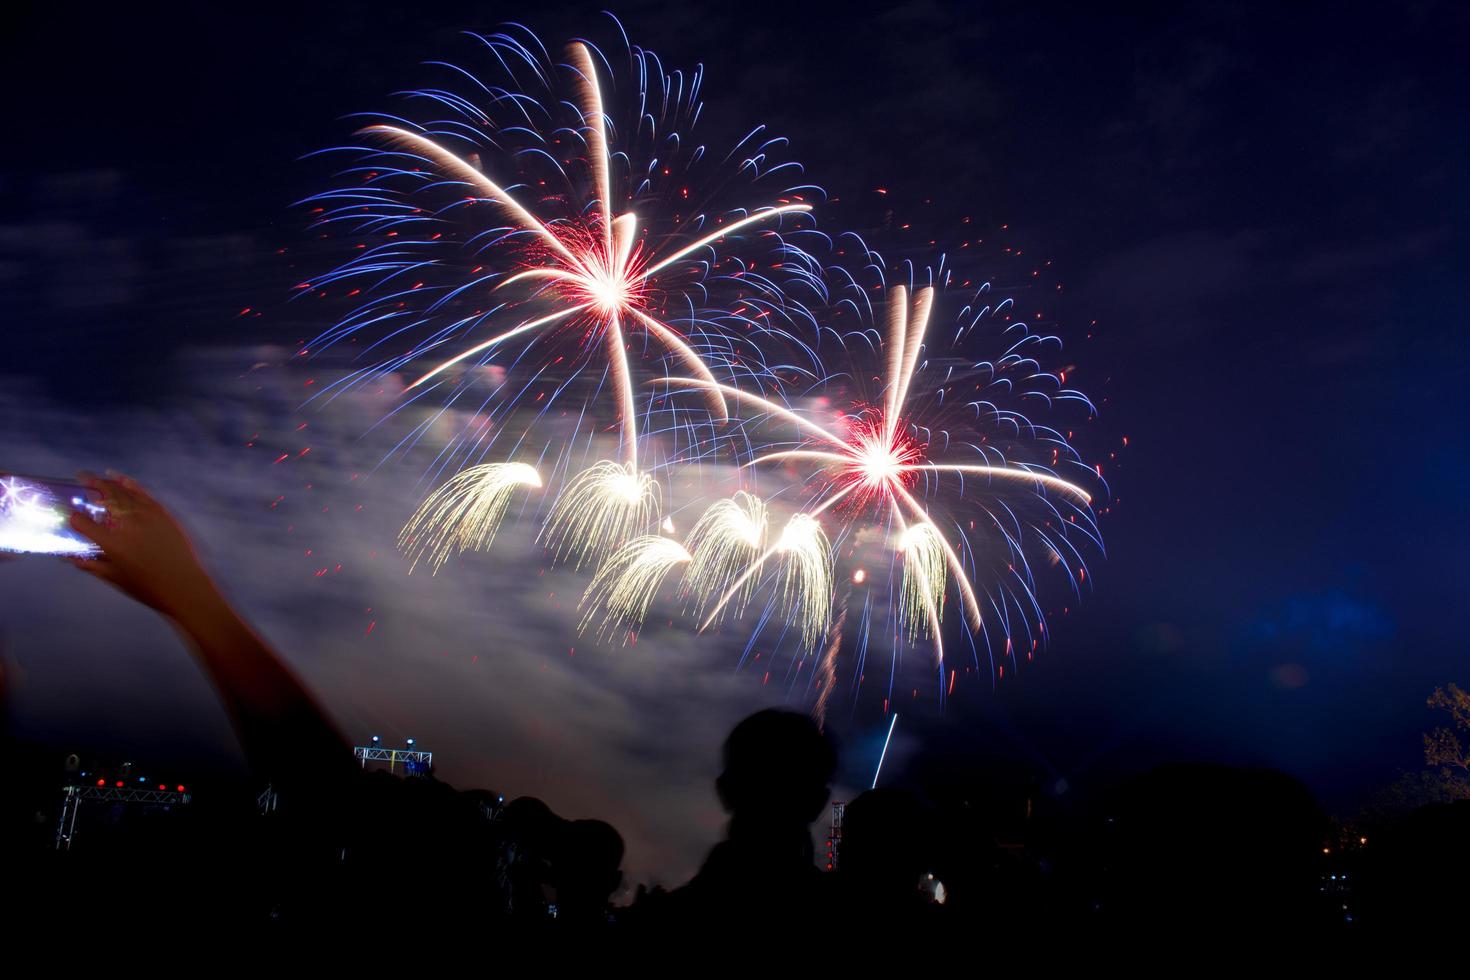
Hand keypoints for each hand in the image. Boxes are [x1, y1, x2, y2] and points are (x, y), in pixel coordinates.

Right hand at [67, 472, 218, 618]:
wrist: (184, 585)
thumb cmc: (147, 587)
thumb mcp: (114, 577)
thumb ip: (90, 564)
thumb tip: (69, 557)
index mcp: (112, 543)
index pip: (84, 523)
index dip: (74, 518)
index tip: (71, 515)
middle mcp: (128, 524)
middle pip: (106, 497)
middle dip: (91, 484)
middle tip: (81, 477)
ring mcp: (148, 516)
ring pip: (124, 491)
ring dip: (109, 482)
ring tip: (97, 477)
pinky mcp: (163, 513)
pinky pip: (142, 493)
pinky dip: (129, 483)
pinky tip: (120, 479)